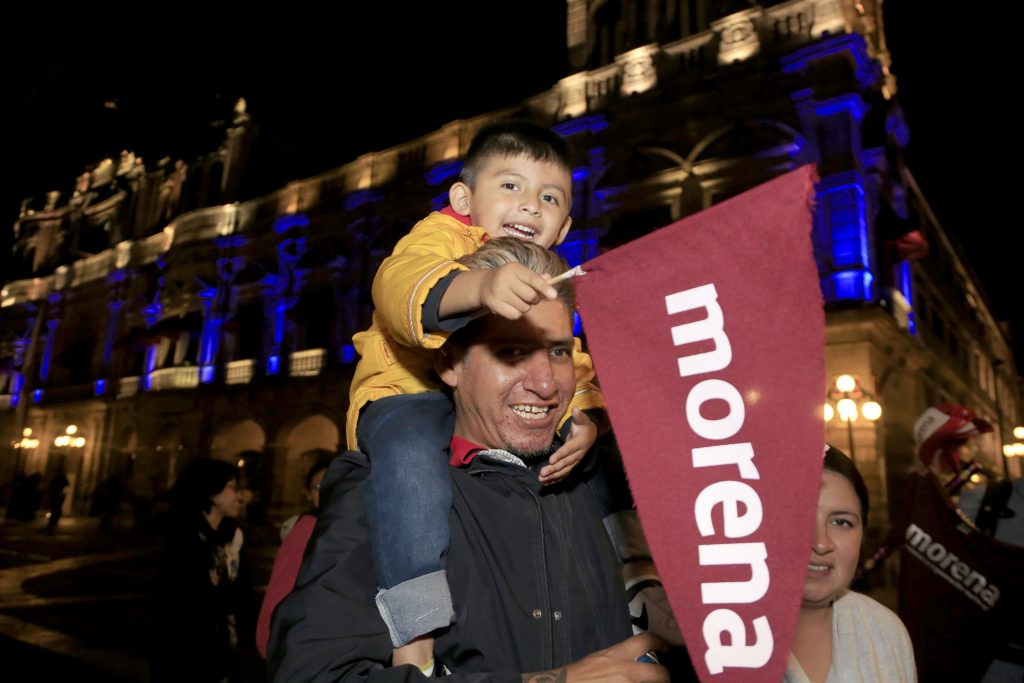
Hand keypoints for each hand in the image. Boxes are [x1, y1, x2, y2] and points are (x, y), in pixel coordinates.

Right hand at [478, 263, 557, 319]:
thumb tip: (550, 279)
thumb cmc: (508, 278)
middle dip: (534, 299)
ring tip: (516, 299)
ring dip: (525, 306)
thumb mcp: (520, 273)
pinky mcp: (495, 305)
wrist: (483, 285)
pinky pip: (516, 315)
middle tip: (528, 296)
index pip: (533, 278)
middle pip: (531, 296)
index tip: (554, 295)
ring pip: (525, 307)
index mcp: (514, 269)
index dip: (544, 287)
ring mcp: (499, 293)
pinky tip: (510, 306)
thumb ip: (535, 277)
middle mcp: (505, 279)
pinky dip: (517, 313)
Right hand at [521, 633, 669, 681]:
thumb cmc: (579, 675)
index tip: (666, 647)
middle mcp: (627, 672)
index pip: (646, 641)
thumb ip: (618, 659)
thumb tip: (633, 663)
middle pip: (661, 673)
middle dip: (666, 677)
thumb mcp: (600, 659)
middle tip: (665, 678)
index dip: (661, 642)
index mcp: (618, 655)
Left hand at [540, 408, 595, 484]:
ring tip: (541, 479)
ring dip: (552, 476)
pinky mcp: (572, 465)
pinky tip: (546, 483)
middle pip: (565, 463)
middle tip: (542, 473)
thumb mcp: (582, 419)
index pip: (568, 450)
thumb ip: (579, 415)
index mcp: (579, 443)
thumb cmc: (584, 426)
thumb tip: (576, 409)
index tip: (551, 460)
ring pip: (564, 471)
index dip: (560, 455)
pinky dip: (555, 479)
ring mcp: (575, 461)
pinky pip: (564, 474)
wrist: (591, 435)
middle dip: (553, 469)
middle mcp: (577, 455)